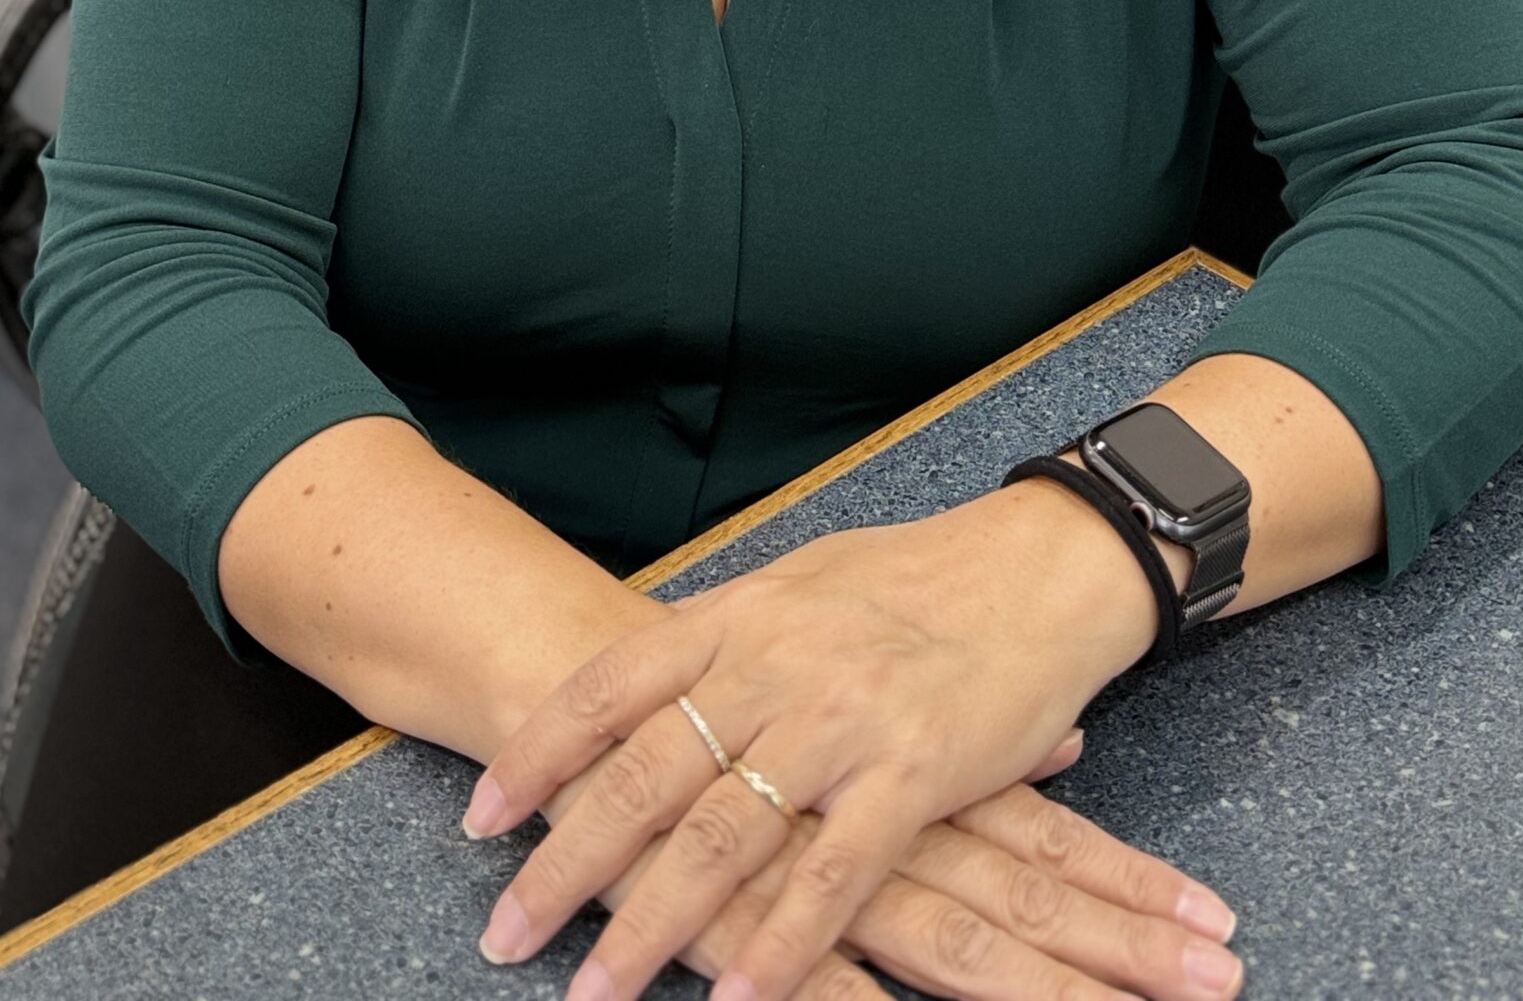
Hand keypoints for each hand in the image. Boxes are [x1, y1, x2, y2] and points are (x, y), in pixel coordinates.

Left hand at [463, 490, 1200, 1000]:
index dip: (540, 754)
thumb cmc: (918, 577)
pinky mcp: (916, 772)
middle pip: (647, 774)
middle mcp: (778, 662)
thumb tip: (649, 679)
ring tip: (592, 990)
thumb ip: (729, 638)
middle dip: (566, 862)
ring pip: (722, 834)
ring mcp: (844, 719)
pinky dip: (781, 943)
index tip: (481, 820)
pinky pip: (833, 873)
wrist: (1042, 564)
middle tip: (504, 931)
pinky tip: (736, 999)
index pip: (612, 684)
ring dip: (651, 924)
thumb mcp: (804, 584)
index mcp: (743, 612)